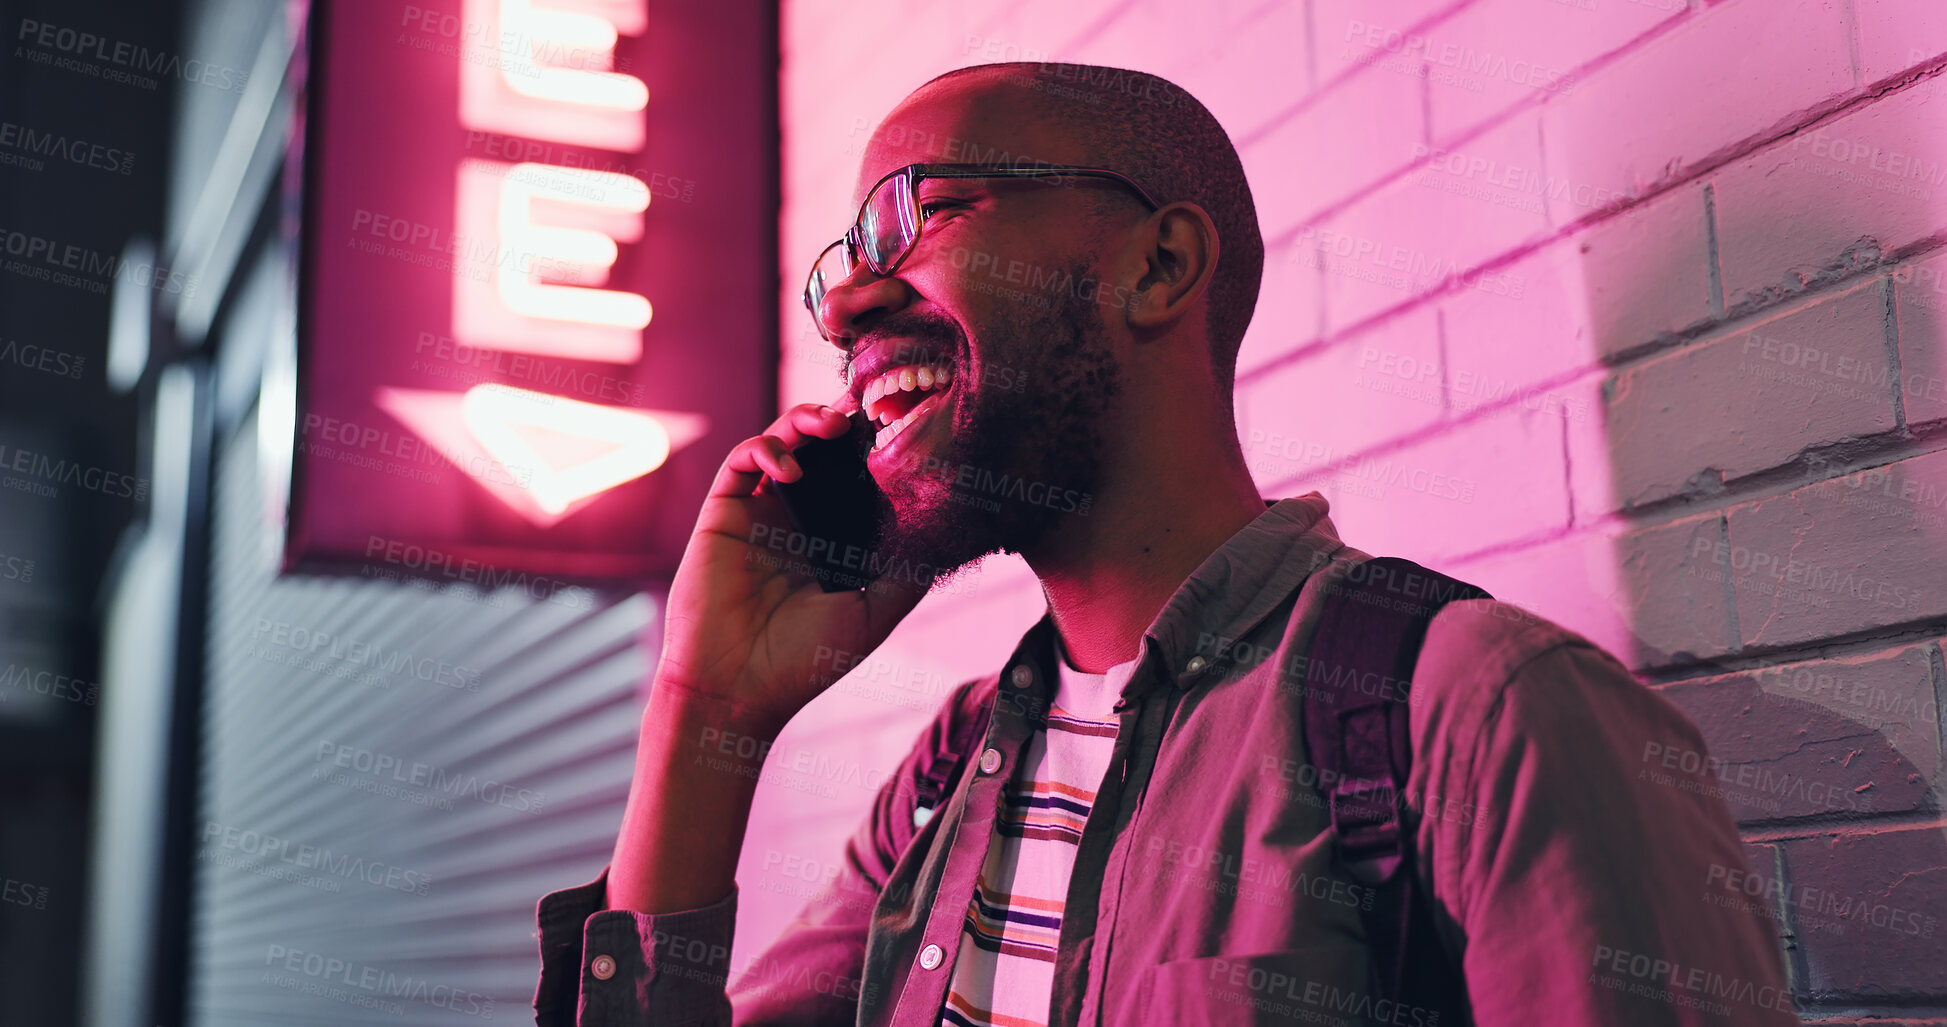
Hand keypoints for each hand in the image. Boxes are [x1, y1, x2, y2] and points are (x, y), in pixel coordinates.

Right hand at [651, 396, 929, 737]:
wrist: (737, 688)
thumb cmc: (804, 662)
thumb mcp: (873, 615)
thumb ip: (907, 576)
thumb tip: (943, 533)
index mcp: (831, 539)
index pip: (854, 478)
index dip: (873, 452)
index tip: (902, 430)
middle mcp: (795, 519)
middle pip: (820, 450)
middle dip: (842, 423)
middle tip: (866, 413)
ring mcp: (758, 512)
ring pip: (780, 442)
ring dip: (804, 421)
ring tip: (831, 426)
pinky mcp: (723, 513)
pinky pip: (741, 462)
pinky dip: (765, 449)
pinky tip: (789, 468)